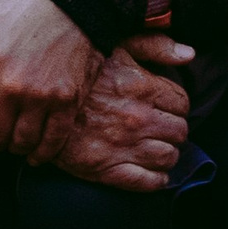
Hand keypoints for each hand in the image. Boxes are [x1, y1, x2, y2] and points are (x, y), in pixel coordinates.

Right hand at [49, 36, 194, 193]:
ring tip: (157, 148)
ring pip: (168, 157)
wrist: (38, 104)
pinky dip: (156, 180)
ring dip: (167, 154)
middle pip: (180, 131)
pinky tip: (152, 172)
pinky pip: (148, 182)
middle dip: (173, 130)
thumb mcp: (116, 46)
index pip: (182, 103)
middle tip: (161, 128)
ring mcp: (124, 146)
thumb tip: (189, 53)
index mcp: (142, 88)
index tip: (165, 106)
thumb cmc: (79, 71)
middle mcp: (138, 118)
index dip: (176, 105)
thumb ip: (154, 46)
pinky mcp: (107, 169)